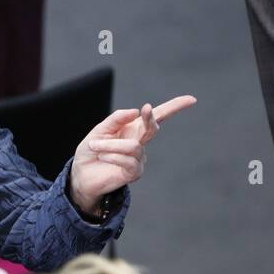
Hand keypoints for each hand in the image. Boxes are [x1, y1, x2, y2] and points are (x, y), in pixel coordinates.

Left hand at [69, 95, 196, 214]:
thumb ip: (116, 119)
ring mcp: (139, 158)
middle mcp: (139, 142)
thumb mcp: (100, 130)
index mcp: (133, 129)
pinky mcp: (135, 173)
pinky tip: (102, 156)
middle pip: (152, 128)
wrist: (82, 174)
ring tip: (95, 146)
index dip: (174, 107)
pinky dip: (111, 155)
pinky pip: (127, 160)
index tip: (192, 99)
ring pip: (132, 146)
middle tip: (145, 110)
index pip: (157, 117)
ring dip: (111, 144)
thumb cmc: (91, 151)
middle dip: (150, 118)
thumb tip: (135, 111)